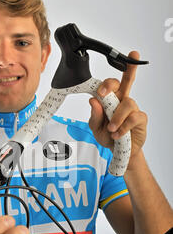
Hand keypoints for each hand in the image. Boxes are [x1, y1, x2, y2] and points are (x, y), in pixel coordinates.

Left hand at [88, 51, 147, 167]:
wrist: (117, 151)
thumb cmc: (107, 136)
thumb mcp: (96, 128)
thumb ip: (95, 115)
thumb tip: (93, 101)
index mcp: (110, 101)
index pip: (110, 85)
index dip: (106, 84)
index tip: (99, 92)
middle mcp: (122, 102)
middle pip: (125, 83)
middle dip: (119, 81)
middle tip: (104, 92)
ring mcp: (132, 109)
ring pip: (128, 103)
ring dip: (117, 117)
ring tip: (111, 129)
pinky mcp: (140, 119)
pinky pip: (133, 117)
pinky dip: (124, 127)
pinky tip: (118, 134)